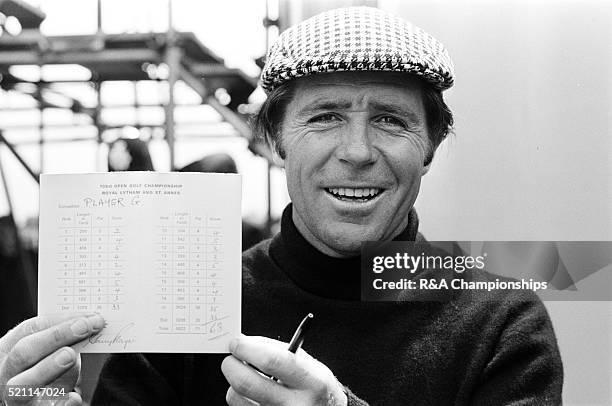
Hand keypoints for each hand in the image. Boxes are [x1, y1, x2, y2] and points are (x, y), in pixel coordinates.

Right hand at [0, 313, 104, 405]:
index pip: (29, 329)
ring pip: (20, 386)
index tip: (87, 317)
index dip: (59, 322)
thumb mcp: (49, 352)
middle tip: (84, 328)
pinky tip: (73, 397)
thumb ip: (62, 340)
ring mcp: (15, 397)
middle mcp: (7, 373)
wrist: (36, 402)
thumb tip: (90, 323)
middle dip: (55, 337)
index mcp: (9, 350)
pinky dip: (60, 404)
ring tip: (70, 355)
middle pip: (23, 353)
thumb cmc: (45, 370)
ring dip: (47, 368)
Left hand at [221, 335, 346, 405]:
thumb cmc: (315, 386)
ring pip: (237, 397)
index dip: (248, 349)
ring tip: (246, 376)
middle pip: (247, 383)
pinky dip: (239, 396)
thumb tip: (245, 342)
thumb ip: (277, 351)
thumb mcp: (308, 364)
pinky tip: (252, 393)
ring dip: (234, 382)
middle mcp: (295, 405)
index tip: (236, 342)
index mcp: (311, 382)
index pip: (272, 361)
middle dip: (231, 365)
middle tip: (231, 357)